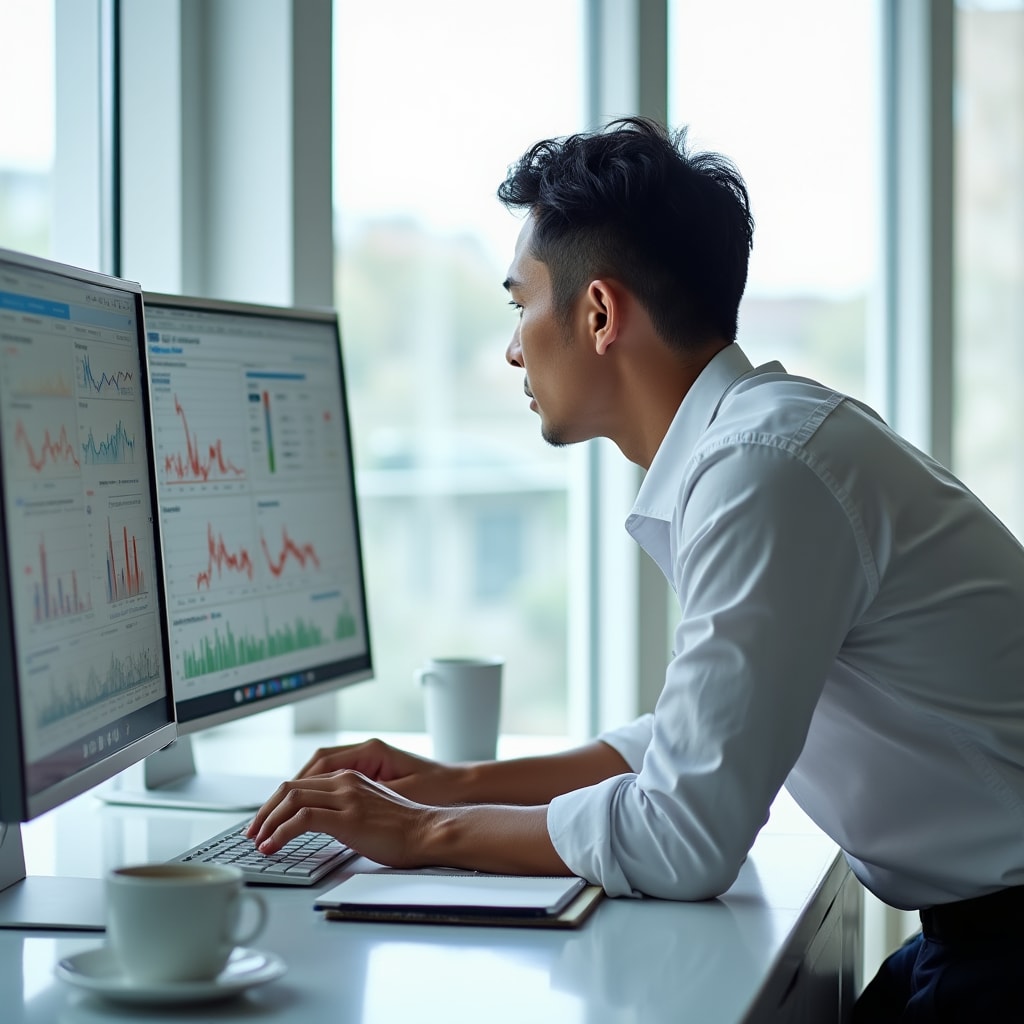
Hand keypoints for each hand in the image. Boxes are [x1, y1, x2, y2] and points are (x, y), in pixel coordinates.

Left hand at [247, 769, 442, 867]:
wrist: (428, 832)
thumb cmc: (404, 829)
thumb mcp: (369, 810)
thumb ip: (346, 809)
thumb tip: (321, 825)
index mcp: (349, 778)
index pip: (302, 783)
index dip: (277, 803)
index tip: (265, 822)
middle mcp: (345, 781)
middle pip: (290, 788)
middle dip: (265, 811)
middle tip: (252, 832)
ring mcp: (346, 797)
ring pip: (291, 799)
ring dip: (268, 821)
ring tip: (258, 841)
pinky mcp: (347, 817)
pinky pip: (302, 819)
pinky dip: (280, 832)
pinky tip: (273, 846)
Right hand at [291, 737, 460, 803]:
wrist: (458, 791)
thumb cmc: (435, 790)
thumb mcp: (399, 794)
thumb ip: (362, 798)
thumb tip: (329, 805)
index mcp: (371, 752)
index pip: (319, 764)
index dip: (294, 788)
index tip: (277, 808)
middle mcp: (365, 753)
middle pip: (313, 768)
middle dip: (286, 794)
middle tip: (265, 820)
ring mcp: (366, 765)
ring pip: (319, 776)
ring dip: (296, 796)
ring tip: (275, 820)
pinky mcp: (369, 777)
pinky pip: (331, 784)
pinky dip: (313, 798)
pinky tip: (301, 815)